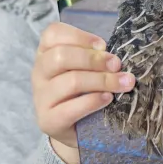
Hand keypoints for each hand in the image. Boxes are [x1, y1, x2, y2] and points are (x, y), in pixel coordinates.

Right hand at [32, 22, 135, 163]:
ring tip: (122, 83)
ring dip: (102, 80)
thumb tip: (115, 56)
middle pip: (61, 56)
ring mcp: (41, 98)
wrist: (76, 130)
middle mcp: (39, 73)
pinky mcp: (48, 120)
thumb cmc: (83, 91)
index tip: (103, 45)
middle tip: (117, 65)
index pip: (52, 34)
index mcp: (45, 53)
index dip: (79, 36)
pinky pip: (70, 109)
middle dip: (94, 59)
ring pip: (70, 81)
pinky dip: (93, 101)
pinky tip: (107, 99)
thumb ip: (94, 57)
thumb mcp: (85, 69)